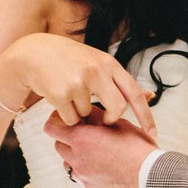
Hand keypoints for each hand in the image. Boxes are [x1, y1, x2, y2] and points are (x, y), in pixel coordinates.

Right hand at [0, 34, 157, 134]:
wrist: (34, 53)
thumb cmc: (70, 60)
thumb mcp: (97, 62)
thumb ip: (120, 80)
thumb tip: (149, 95)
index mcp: (108, 63)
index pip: (134, 92)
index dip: (146, 116)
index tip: (152, 135)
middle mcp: (96, 71)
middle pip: (117, 109)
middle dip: (112, 120)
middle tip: (103, 121)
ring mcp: (78, 82)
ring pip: (89, 115)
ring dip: (80, 113)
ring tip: (69, 94)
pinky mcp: (61, 93)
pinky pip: (71, 118)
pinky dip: (66, 115)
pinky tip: (59, 98)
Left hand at [51, 119, 157, 187]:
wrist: (153, 180)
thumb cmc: (139, 149)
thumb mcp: (120, 125)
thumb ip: (97, 117)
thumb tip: (84, 111)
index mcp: (82, 139)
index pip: (51, 128)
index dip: (58, 123)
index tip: (69, 123)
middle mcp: (77, 160)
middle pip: (60, 147)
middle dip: (70, 141)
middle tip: (90, 140)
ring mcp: (83, 180)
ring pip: (71, 166)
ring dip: (80, 160)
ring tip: (103, 159)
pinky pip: (85, 183)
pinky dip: (93, 177)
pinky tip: (111, 174)